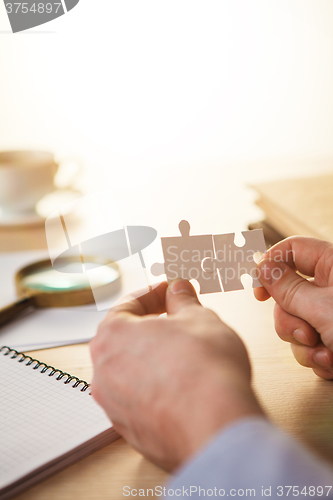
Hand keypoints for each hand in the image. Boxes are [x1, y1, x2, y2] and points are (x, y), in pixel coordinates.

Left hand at [90, 279, 263, 470]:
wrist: (215, 424)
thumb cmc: (204, 368)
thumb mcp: (198, 317)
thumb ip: (182, 300)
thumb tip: (178, 290)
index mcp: (111, 336)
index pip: (127, 305)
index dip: (152, 295)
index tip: (168, 292)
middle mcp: (103, 372)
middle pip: (124, 340)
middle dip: (150, 328)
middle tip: (176, 321)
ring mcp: (114, 406)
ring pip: (131, 373)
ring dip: (153, 361)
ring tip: (183, 356)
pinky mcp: (130, 431)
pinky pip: (140, 401)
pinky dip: (156, 391)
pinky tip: (182, 388)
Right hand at [255, 236, 332, 378]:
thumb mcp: (322, 309)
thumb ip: (286, 288)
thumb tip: (261, 265)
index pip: (292, 250)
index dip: (271, 266)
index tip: (258, 290)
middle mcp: (331, 287)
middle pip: (287, 293)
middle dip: (291, 320)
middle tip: (305, 333)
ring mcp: (331, 314)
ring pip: (295, 322)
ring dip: (305, 345)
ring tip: (327, 355)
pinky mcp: (332, 337)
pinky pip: (307, 343)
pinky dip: (316, 357)